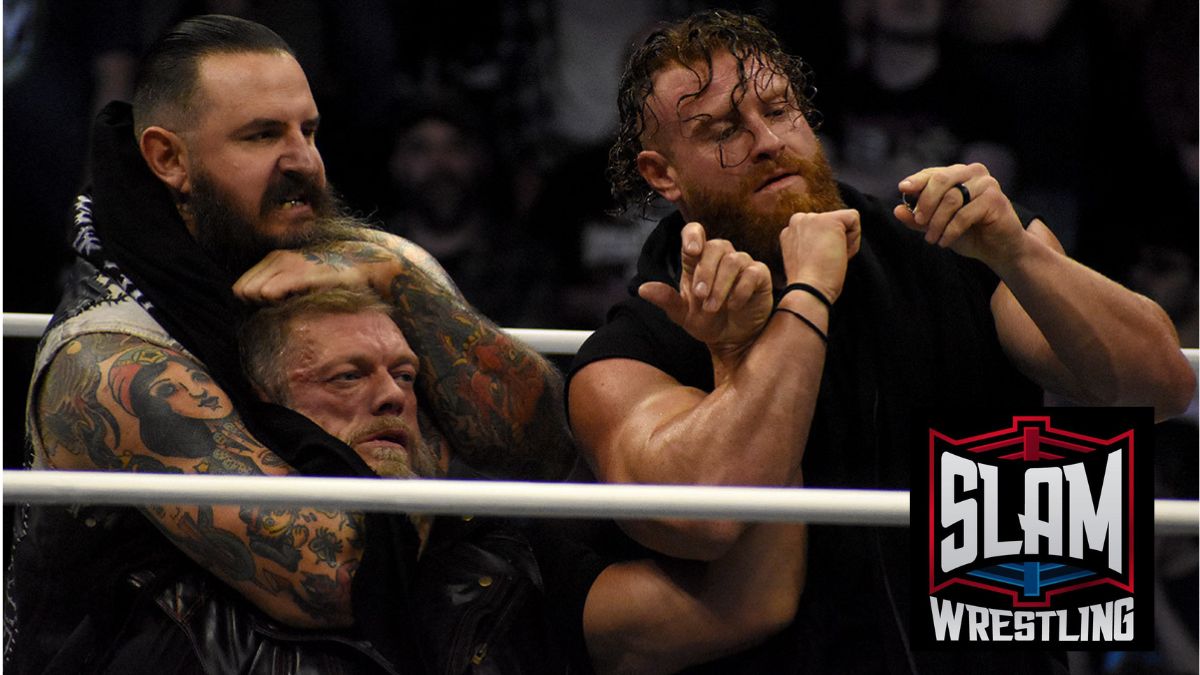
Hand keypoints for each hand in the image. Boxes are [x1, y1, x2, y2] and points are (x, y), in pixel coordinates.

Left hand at [233, 240, 399, 303]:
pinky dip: (277, 303)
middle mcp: (276, 258)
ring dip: (266, 305)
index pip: (240, 286)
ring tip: (290, 304)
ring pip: (252, 292)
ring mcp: (287, 265)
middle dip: (254, 304)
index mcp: (273, 258)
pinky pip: (269, 293)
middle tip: (280, 307)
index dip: (251, 302)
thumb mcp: (302, 275)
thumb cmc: (334, 275)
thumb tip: (261, 306)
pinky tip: (297, 302)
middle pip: (241, 291)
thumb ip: (280, 285)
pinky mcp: (299, 274)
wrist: (364, 263)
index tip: (274, 307)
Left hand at [639, 222, 773, 354]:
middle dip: (705, 271)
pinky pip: (752, 273)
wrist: (732, 340)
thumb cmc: (707, 322)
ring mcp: (742, 264)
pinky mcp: (760, 276)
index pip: (695, 232)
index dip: (693, 235)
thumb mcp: (682, 315)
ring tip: (712, 307)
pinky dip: (740, 290)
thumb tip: (642, 289)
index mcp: (697, 260)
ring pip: (733, 260)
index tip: (692, 250)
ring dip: (720, 285)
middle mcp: (720, 257)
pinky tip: (733, 306)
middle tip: (700, 296)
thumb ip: (666, 300)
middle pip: (716, 246)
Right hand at [778, 209, 859, 303]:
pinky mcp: (829, 220)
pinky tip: (840, 254)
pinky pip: (854, 218)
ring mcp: (812, 218)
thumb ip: (810, 244)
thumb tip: (827, 242)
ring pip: (843, 223)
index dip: (823, 248)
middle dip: (833, 243)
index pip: (818, 230)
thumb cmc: (809, 283)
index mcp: (790, 231)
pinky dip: (854, 239)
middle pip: (831, 225)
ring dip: (844, 243)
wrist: (808, 290)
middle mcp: (797, 220)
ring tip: (829, 259)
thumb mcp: (803, 259)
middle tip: (823, 262)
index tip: (816, 263)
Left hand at [894, 163, 1027, 269]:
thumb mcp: (937, 225)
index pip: (933, 173)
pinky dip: (950, 230)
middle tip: (918, 221)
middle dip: (925, 202)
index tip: (903, 189)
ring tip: (931, 239)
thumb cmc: (968, 233)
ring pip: (951, 199)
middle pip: (941, 180)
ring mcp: (986, 184)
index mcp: (959, 173)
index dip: (917, 180)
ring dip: (936, 222)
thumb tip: (896, 210)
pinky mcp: (995, 199)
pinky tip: (944, 242)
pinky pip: (964, 214)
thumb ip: (917, 218)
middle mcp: (974, 173)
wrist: (998, 249)